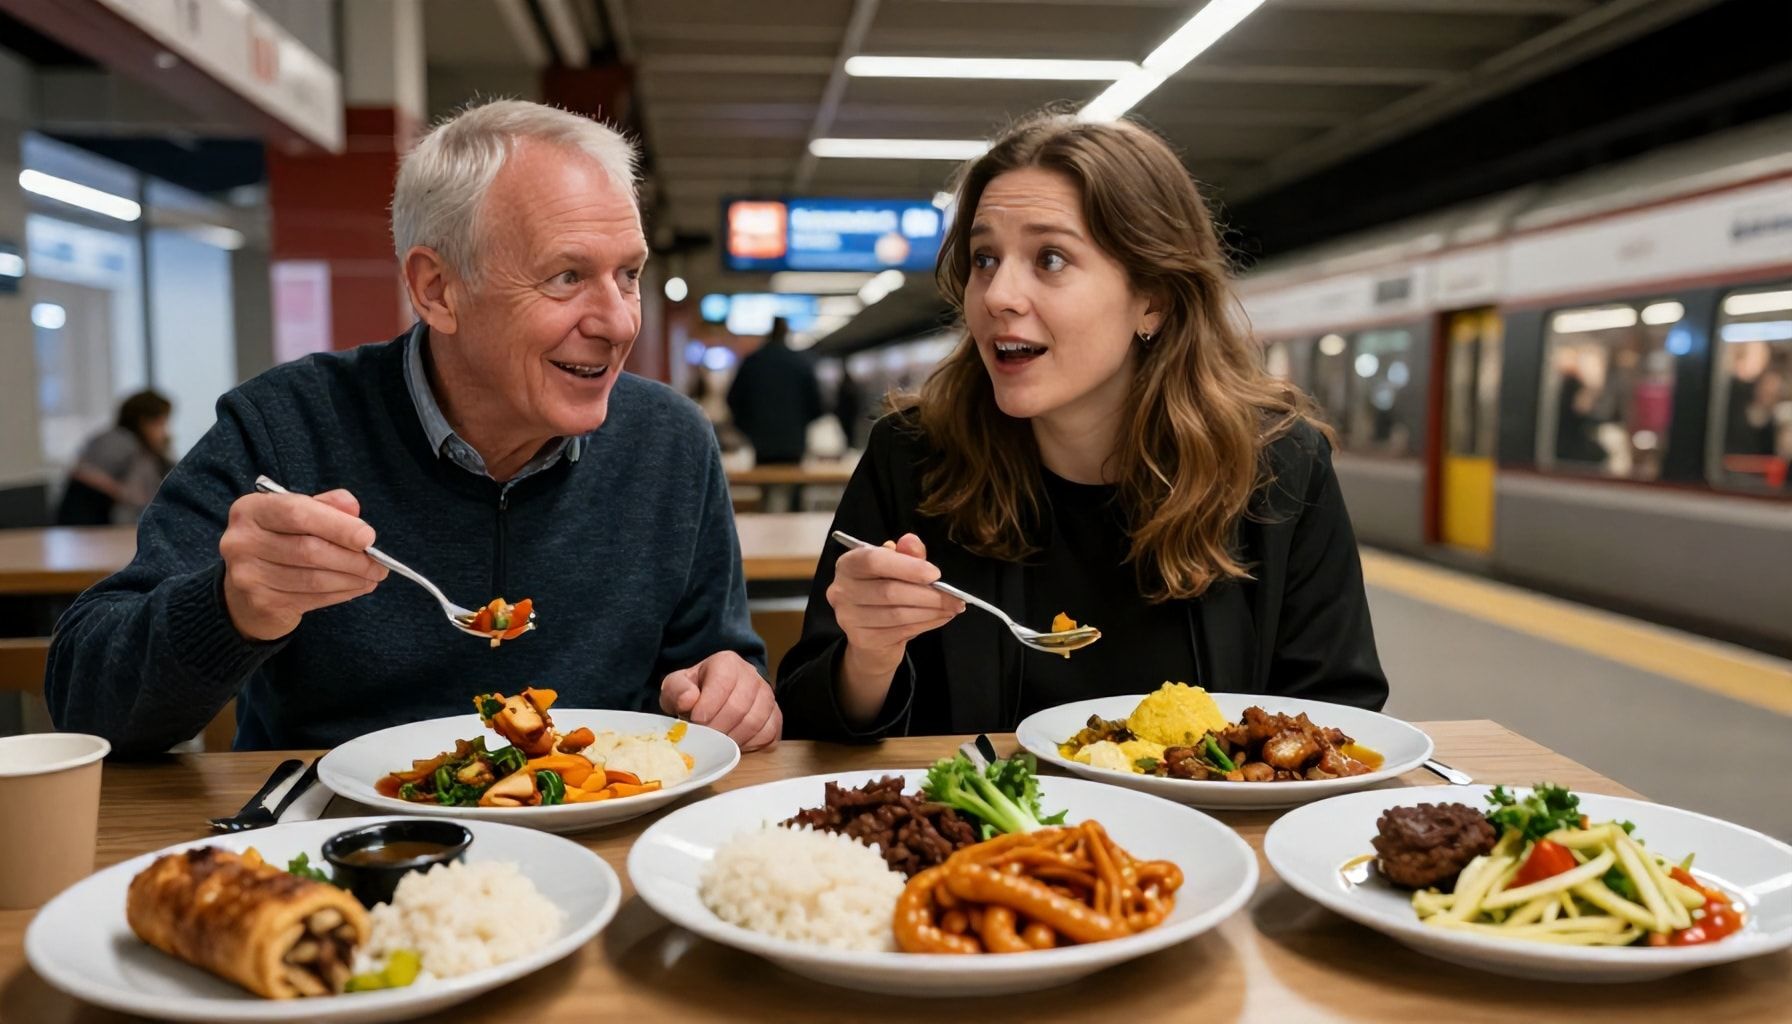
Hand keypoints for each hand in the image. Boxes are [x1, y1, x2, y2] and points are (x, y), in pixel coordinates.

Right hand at [219, 489, 388, 641]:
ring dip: (352, 579)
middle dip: (352, 558)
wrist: (245, 590)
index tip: (368, 537)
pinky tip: (356, 587)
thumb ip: (326, 506)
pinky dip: (340, 593)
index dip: (337, 525)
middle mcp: (241, 541)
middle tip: (380, 564)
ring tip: (373, 576)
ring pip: (313, 578)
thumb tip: (353, 509)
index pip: (297, 513)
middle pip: (309, 549)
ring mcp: (247, 575)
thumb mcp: (298, 515)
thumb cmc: (280, 542)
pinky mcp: (260, 602)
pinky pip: (311, 598)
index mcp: (251, 510)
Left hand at [659, 651, 780, 751]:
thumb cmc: (693, 692)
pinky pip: (770, 733)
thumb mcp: (676, 686)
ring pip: (756, 722)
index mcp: (727, 663)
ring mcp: (767, 695)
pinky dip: (752, 744)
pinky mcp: (775, 715)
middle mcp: (751, 675)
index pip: (723, 683)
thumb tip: (689, 700)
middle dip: (718, 728)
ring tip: (717, 743)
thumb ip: (677, 690)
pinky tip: (735, 743)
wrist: (711, 698)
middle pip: (739, 707)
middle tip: (704, 737)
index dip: (708, 706)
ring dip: (733, 738)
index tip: (695, 720)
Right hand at [827, 533, 963, 672]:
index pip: (873, 561)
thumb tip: (911, 541)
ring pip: (898, 614)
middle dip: (928, 595)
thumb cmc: (885, 590)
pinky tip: (941, 617)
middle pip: (889, 591)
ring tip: (952, 607)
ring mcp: (849, 618)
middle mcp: (842, 590)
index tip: (935, 574)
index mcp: (849, 564)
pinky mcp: (862, 639)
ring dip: (931, 611)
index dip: (906, 566)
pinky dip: (927, 624)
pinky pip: (901, 631)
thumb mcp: (896, 567)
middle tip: (956, 597)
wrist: (870, 633)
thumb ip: (906, 554)